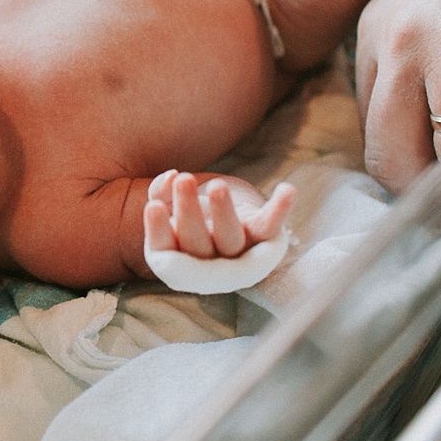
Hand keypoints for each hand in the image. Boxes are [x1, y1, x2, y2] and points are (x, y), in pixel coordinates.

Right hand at [145, 171, 295, 258]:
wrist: (231, 222)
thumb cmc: (193, 213)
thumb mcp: (169, 203)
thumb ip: (161, 192)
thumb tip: (170, 177)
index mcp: (178, 259)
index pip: (164, 250)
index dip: (158, 231)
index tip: (154, 206)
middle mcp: (209, 263)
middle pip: (197, 244)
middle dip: (189, 211)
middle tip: (184, 180)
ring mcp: (239, 254)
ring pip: (231, 240)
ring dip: (224, 212)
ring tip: (216, 186)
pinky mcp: (264, 239)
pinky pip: (271, 228)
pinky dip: (280, 209)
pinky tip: (287, 190)